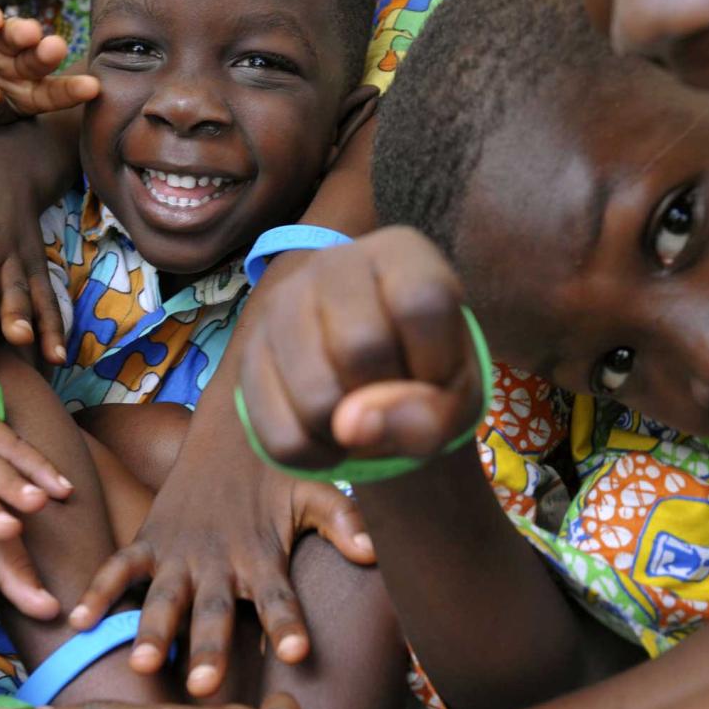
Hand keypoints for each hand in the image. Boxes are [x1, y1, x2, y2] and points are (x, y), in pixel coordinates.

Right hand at [0, 1, 99, 128]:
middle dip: (47, 54)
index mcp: (29, 91)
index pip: (53, 94)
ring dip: (21, 32)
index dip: (71, 91)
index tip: (91, 88)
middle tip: (56, 49)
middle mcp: (19, 63)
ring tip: (28, 34)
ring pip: (14, 33)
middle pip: (37, 59)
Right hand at [67, 457, 373, 697]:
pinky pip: (120, 566)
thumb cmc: (279, 470)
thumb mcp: (316, 491)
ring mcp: (181, 550)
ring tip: (145, 663)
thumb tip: (374, 550)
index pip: (280, 597)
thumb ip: (342, 522)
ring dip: (154, 629)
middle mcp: (219, 559)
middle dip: (210, 647)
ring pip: (164, 596)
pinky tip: (79, 619)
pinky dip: (99, 590)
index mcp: (262, 555)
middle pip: (215, 611)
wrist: (231, 427)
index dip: (288, 624)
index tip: (298, 653)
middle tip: (206, 686)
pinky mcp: (151, 538)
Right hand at [239, 227, 483, 467]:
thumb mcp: (458, 398)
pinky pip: (282, 435)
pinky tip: (330, 438)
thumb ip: (431, 415)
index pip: (422, 301)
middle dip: (387, 398)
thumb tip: (350, 425)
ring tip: (362, 422)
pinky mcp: (249, 355)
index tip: (438, 377)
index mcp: (400, 253)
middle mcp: (333, 263)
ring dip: (349, 435)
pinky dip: (315, 455)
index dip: (437, 361)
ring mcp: (282, 306)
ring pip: (317, 397)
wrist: (378, 387)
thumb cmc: (429, 379)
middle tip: (394, 398)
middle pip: (362, 348)